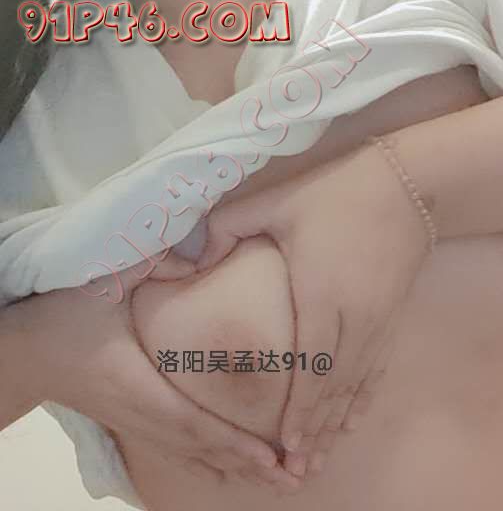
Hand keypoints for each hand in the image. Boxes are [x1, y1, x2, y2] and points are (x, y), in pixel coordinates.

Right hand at [26, 251, 293, 490]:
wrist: (25, 353)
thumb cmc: (63, 317)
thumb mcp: (102, 282)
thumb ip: (150, 264)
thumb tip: (198, 259)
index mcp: (132, 380)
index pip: (189, 419)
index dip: (230, 441)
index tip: (270, 456)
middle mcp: (138, 411)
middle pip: (198, 448)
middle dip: (247, 464)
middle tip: (293, 478)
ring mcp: (135, 421)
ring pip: (190, 454)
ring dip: (234, 468)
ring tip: (275, 480)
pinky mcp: (132, 420)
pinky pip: (176, 450)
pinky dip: (209, 463)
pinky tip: (230, 472)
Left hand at [197, 140, 430, 478]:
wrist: (404, 182)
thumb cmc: (334, 193)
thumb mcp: (272, 202)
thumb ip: (223, 230)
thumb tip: (183, 260)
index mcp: (320, 294)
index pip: (308, 368)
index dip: (298, 411)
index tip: (286, 445)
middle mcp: (354, 317)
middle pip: (334, 387)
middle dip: (316, 430)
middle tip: (299, 468)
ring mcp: (378, 319)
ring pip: (358, 383)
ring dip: (340, 421)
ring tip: (324, 453)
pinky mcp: (392, 313)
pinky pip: (378, 366)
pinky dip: (365, 396)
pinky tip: (357, 413)